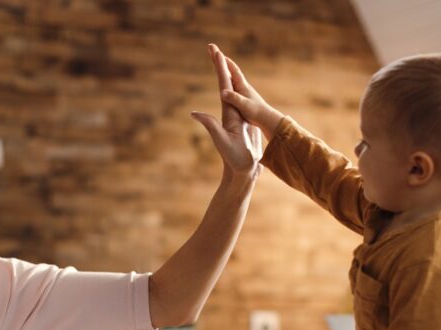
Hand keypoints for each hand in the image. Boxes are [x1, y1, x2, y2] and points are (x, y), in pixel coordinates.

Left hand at [191, 44, 262, 178]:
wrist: (243, 171)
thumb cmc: (234, 158)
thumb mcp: (221, 140)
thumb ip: (210, 125)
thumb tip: (193, 113)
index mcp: (227, 113)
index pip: (223, 86)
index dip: (220, 69)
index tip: (217, 53)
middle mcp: (231, 112)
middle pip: (226, 84)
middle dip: (221, 66)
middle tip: (214, 48)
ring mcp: (239, 117)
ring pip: (234, 91)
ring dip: (230, 75)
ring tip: (225, 60)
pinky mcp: (246, 123)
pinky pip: (242, 102)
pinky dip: (240, 90)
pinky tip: (238, 87)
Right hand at [210, 46, 284, 140]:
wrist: (266, 119)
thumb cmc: (256, 112)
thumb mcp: (244, 105)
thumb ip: (234, 98)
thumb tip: (223, 92)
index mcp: (242, 86)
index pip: (233, 70)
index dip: (225, 62)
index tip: (218, 53)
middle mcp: (243, 87)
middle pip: (231, 71)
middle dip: (222, 62)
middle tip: (215, 52)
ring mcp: (244, 92)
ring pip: (231, 79)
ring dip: (225, 71)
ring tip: (219, 66)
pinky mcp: (244, 99)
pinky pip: (233, 87)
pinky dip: (228, 82)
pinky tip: (226, 84)